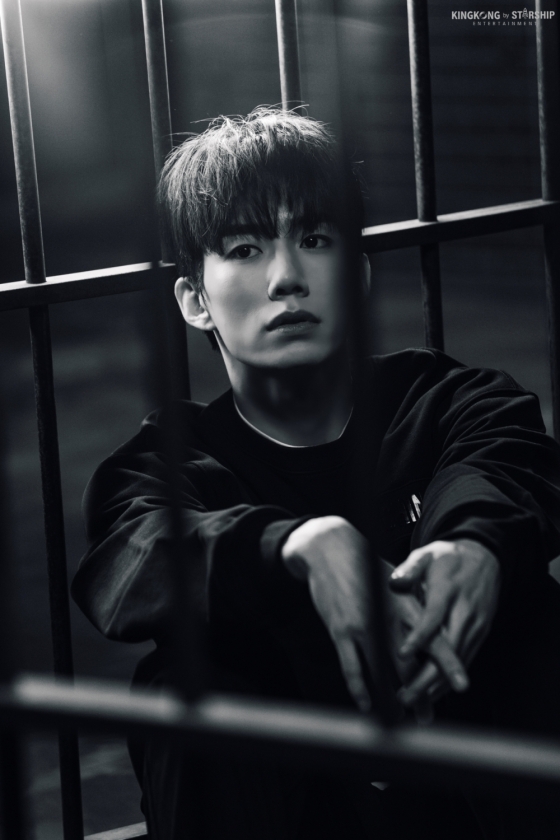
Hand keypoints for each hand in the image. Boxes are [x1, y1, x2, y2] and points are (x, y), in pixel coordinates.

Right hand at [282, 518, 467, 712]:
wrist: (331, 548)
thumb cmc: (366, 566)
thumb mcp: (395, 582)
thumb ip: (411, 608)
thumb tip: (428, 633)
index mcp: (405, 605)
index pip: (433, 638)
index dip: (448, 663)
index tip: (463, 684)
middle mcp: (388, 617)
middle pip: (408, 664)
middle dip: (419, 693)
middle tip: (426, 717)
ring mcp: (363, 625)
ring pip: (381, 671)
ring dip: (390, 699)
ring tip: (399, 719)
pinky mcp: (341, 629)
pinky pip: (352, 666)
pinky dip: (360, 688)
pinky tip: (366, 704)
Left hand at [389, 538, 500, 706]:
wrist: (483, 559)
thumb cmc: (447, 559)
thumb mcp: (426, 556)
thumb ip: (410, 569)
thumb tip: (394, 582)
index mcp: (448, 590)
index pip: (433, 617)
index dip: (419, 637)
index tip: (401, 654)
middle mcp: (464, 611)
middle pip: (448, 648)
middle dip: (427, 676)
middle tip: (404, 695)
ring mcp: (475, 624)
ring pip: (458, 661)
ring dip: (436, 684)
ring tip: (412, 702)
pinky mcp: (480, 634)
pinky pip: (465, 660)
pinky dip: (448, 679)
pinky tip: (431, 693)